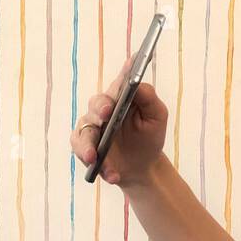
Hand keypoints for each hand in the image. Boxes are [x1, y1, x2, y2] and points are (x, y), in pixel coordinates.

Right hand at [69, 54, 168, 187]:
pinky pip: (84, 153)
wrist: (143, 166)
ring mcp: (92, 127)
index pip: (121, 81)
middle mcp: (103, 107)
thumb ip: (149, 98)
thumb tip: (138, 82)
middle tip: (106, 113)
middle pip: (97, 103)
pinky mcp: (86, 147)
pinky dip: (98, 166)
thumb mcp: (157, 117)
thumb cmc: (148, 136)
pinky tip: (112, 175)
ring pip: (85, 132)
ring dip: (89, 145)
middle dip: (100, 108)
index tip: (132, 64)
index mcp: (121, 96)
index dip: (125, 72)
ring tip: (94, 157)